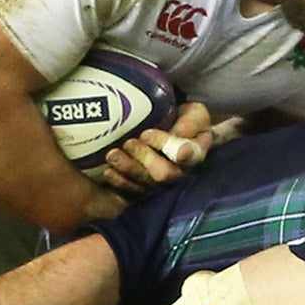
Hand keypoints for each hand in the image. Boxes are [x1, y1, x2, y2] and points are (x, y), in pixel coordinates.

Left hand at [96, 101, 214, 194]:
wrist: (163, 125)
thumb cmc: (180, 119)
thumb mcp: (194, 113)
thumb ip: (192, 122)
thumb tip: (179, 134)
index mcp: (195, 153)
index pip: (192, 155)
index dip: (182, 152)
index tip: (158, 140)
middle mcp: (179, 171)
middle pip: (165, 173)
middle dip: (146, 158)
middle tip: (130, 143)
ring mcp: (160, 182)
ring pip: (146, 182)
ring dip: (128, 168)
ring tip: (113, 155)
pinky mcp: (143, 188)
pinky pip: (131, 191)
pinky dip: (119, 181)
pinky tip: (109, 171)